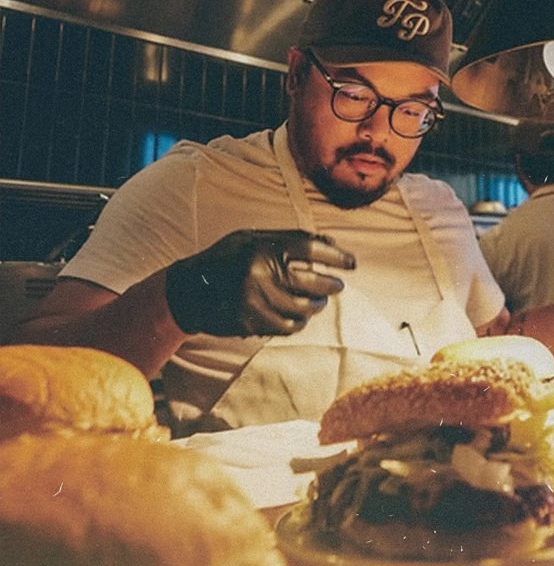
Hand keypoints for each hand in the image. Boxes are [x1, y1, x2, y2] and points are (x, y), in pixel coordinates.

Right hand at [165, 230, 355, 336]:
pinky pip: (289, 326)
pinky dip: (299, 321)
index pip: (311, 249)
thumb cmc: (226, 259)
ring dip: (318, 305)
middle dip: (332, 284)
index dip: (337, 257)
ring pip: (304, 308)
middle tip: (338, 285)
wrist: (189, 290)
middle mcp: (260, 272)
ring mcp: (256, 300)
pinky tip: (300, 316)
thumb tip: (332, 243)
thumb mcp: (252, 239)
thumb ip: (289, 238)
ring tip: (319, 301)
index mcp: (261, 246)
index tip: (352, 264)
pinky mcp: (252, 322)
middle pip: (314, 282)